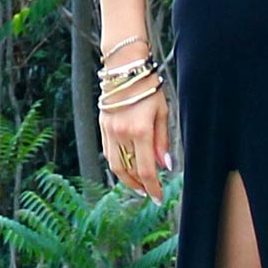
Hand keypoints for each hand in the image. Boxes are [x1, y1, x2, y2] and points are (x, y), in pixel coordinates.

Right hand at [101, 84, 171, 202]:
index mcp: (140, 131)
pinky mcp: (102, 127)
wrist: (124, 69)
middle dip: (139, 186)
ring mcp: (109, 132)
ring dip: (127, 179)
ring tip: (138, 185)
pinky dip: (118, 164)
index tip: (158, 197)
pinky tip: (127, 168)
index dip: (152, 187)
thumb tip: (165, 165)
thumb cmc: (148, 88)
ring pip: (115, 165)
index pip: (146, 169)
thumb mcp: (162, 112)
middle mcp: (122, 134)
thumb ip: (162, 141)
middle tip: (148, 193)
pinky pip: (108, 153)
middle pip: (128, 171)